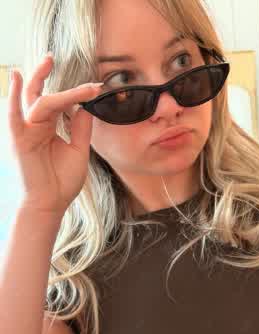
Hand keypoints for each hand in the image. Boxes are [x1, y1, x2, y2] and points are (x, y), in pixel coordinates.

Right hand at [7, 54, 103, 214]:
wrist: (51, 203)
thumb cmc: (62, 181)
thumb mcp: (78, 150)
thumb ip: (80, 128)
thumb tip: (85, 106)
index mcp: (48, 128)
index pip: (60, 103)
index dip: (77, 94)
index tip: (96, 87)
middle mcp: (35, 126)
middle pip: (40, 94)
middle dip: (44, 74)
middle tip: (52, 57)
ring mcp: (26, 131)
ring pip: (37, 101)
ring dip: (42, 81)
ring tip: (48, 61)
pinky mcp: (19, 139)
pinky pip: (15, 114)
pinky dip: (15, 95)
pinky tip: (18, 77)